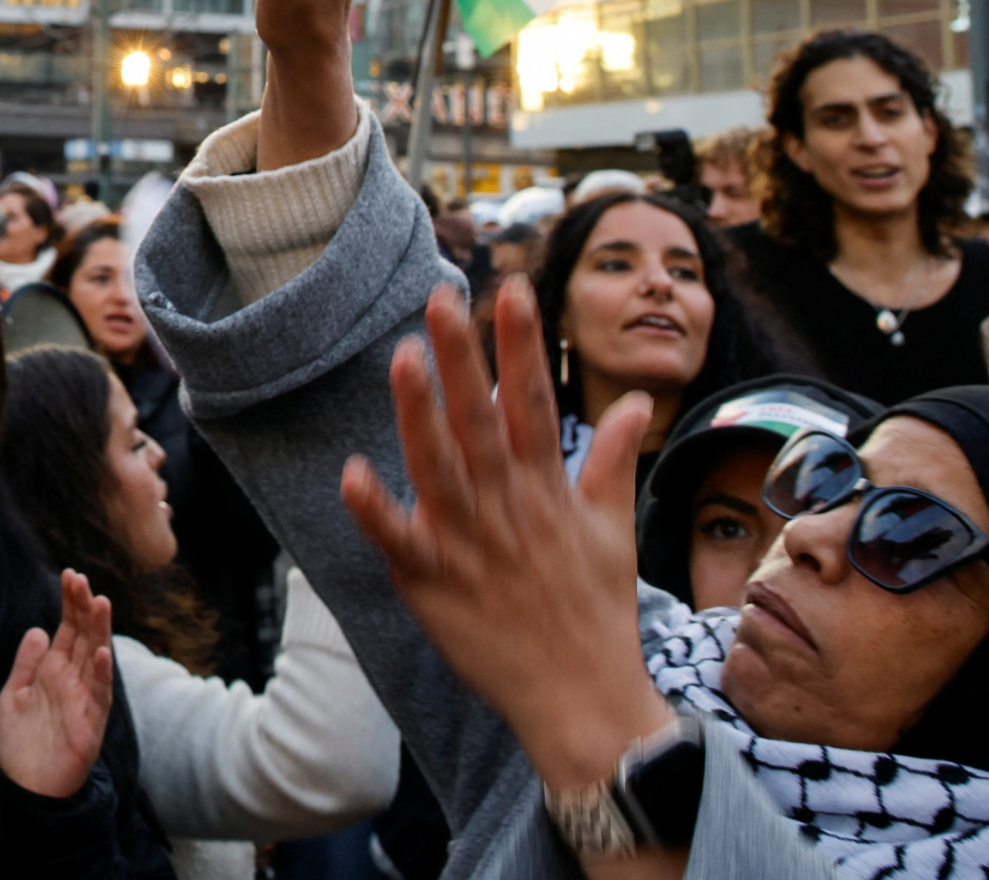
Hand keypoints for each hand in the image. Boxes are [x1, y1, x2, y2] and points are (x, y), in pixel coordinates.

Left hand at [0, 569, 113, 800]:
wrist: (23, 790)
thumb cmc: (18, 746)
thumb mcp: (13, 696)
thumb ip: (25, 664)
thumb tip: (38, 629)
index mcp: (53, 672)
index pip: (67, 629)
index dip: (70, 603)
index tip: (70, 575)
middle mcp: (73, 682)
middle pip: (84, 637)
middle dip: (84, 608)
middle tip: (82, 579)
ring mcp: (84, 702)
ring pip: (96, 659)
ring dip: (99, 631)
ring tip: (100, 602)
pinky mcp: (90, 725)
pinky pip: (99, 696)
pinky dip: (102, 673)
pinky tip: (102, 652)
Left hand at [340, 279, 673, 793]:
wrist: (586, 702)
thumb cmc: (596, 612)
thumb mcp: (613, 528)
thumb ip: (614, 458)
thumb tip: (637, 401)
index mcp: (547, 489)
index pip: (534, 402)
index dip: (522, 345)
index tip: (511, 288)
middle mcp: (508, 507)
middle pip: (482, 421)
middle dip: (464, 359)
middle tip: (440, 298)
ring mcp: (470, 544)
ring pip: (440, 468)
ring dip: (420, 415)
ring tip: (402, 358)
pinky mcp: (434, 584)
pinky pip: (399, 543)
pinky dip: (376, 512)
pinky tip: (351, 473)